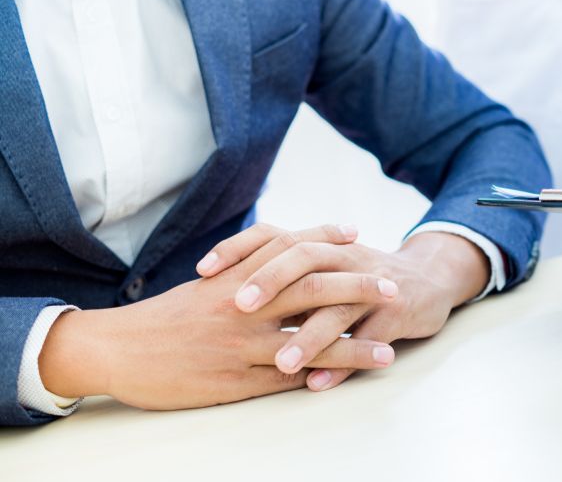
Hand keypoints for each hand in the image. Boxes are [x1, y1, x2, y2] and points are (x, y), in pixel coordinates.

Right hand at [38, 224, 395, 409]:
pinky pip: (284, 378)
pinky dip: (317, 377)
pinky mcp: (234, 379)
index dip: (324, 237)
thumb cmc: (165, 317)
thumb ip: (244, 273)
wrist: (117, 349)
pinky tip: (345, 380)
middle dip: (356, 287)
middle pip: (311, 288)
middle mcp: (244, 304)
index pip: (289, 247)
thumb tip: (280, 260)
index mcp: (236, 276)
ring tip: (387, 352)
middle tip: (392, 285)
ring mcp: (241, 343)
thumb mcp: (205, 286)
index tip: (356, 232)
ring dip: (352, 346)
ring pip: (308, 340)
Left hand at [198, 229, 489, 390]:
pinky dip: (343, 363)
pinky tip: (319, 384)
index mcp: (320, 247)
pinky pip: (367, 338)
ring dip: (309, 337)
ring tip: (280, 363)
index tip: (202, 270)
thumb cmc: (361, 278)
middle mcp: (344, 259)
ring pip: (338, 307)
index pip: (274, 235)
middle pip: (305, 261)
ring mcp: (371, 287)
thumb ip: (284, 273)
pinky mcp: (396, 314)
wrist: (427, 280)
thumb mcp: (323, 266)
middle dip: (271, 282)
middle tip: (238, 309)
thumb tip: (223, 284)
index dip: (238, 248)